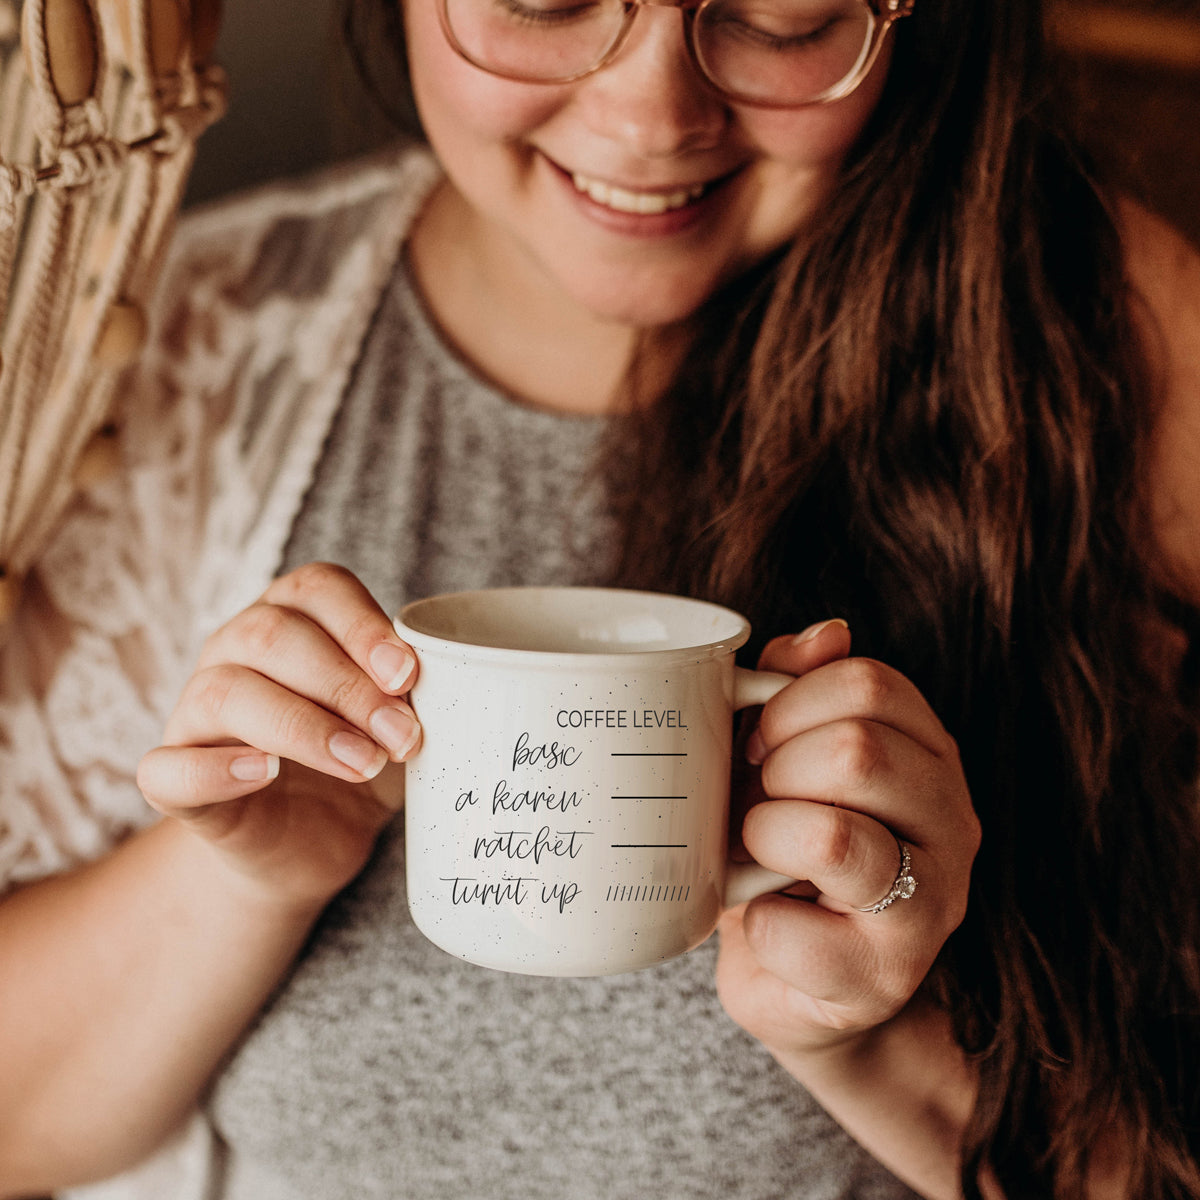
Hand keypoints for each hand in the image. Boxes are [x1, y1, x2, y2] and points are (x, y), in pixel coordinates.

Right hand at [137, 563, 422, 909]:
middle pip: (271, 636)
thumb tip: (438, 683)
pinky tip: (267, 774)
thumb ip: (409, 694)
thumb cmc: (362, 762)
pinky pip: (167, 767)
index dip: (362, 625)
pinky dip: (217, 769)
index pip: (316, 588)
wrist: (313, 845)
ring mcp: (196, 714)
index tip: (407, 674)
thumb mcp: (397, 722)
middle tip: (402, 736)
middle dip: (347, 685)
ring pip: (226, 692)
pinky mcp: (175, 781)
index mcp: (291, 619)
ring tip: (363, 762)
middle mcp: (234, 652)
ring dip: (304, 727)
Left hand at [717, 620, 979, 1060]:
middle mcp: (951, 823)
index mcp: (929, 753)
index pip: (869, 685)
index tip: (759, 741)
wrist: (799, 975)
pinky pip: (789, 930)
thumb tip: (825, 633)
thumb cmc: (785, 845)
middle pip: (857, 751)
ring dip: (764, 838)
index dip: (789, 704)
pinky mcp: (882, 977)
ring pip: (834, 837)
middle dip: (776, 772)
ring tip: (758, 852)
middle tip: (759, 800)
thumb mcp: (785, 755)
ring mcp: (929, 905)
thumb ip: (799, 686)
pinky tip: (767, 920)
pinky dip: (751, 922)